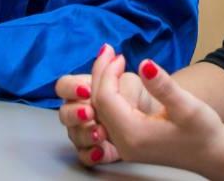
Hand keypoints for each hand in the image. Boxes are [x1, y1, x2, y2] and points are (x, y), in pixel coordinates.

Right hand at [55, 50, 163, 165]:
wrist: (159, 119)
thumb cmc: (140, 95)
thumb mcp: (130, 82)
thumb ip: (114, 78)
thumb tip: (113, 66)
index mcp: (84, 89)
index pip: (64, 86)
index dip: (70, 88)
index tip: (87, 91)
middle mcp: (82, 110)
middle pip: (64, 113)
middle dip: (74, 114)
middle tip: (89, 113)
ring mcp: (88, 131)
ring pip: (74, 136)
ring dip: (84, 134)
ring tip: (100, 134)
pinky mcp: (99, 151)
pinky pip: (86, 157)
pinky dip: (91, 155)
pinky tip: (101, 153)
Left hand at [88, 44, 223, 173]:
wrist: (213, 155)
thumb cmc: (203, 132)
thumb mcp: (187, 106)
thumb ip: (163, 87)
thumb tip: (144, 64)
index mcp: (133, 134)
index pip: (106, 99)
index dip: (108, 73)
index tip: (119, 54)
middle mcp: (124, 143)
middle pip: (99, 104)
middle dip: (101, 74)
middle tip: (108, 50)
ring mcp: (125, 145)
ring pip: (102, 110)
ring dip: (103, 83)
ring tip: (111, 61)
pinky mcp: (130, 142)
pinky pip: (109, 116)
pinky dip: (110, 94)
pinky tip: (117, 80)